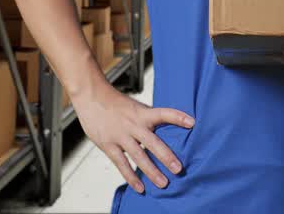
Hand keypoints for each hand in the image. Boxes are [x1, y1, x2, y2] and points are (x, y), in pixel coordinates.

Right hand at [74, 81, 193, 192]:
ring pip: (139, 156)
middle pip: (152, 142)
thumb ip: (148, 119)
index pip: (163, 113)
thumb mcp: (135, 107)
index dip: (178, 117)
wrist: (92, 97)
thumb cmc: (115, 103)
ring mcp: (121, 136)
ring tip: (163, 183)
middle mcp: (133, 125)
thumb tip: (165, 130)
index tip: (192, 123)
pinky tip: (140, 187)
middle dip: (166, 156)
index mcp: (142, 114)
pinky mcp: (109, 145)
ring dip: (151, 171)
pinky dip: (131, 177)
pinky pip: (122, 164)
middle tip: (178, 168)